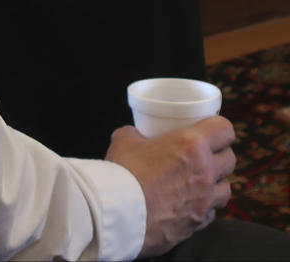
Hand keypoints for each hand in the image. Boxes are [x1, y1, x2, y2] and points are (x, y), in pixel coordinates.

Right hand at [106, 118, 234, 256]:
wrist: (119, 213)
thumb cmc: (123, 173)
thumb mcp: (124, 139)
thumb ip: (135, 134)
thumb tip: (135, 134)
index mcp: (191, 146)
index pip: (225, 130)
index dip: (219, 127)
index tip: (211, 128)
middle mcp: (205, 172)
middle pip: (230, 159)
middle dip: (219, 154)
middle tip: (203, 153)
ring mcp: (205, 201)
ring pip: (226, 189)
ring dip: (216, 182)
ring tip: (199, 180)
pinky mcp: (198, 223)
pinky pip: (211, 212)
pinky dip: (204, 206)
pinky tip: (188, 202)